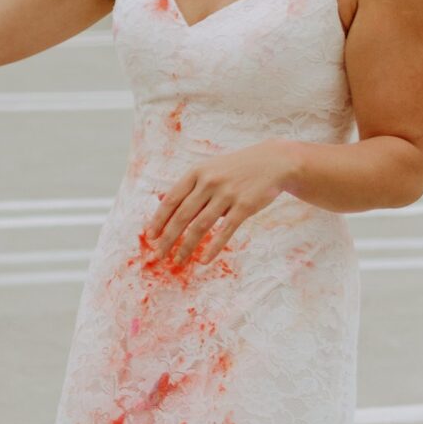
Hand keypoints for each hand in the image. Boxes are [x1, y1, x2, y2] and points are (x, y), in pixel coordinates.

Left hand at [147, 141, 300, 267]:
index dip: (159, 219)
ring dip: (186, 247)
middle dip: (168, 238)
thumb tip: (162, 201)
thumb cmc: (236, 168)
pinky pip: (225, 231)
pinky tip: (204, 260)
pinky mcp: (244, 206)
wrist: (272, 162)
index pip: (172, 200)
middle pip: (182, 216)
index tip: (150, 236)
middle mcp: (208, 182)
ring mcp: (226, 194)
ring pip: (200, 226)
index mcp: (196, 173)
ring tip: (178, 261)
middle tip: (158, 255)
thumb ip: (189, 186)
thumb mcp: (209, 169)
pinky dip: (213, 248)